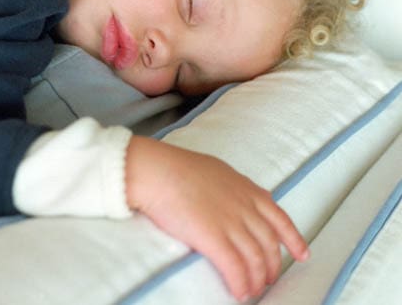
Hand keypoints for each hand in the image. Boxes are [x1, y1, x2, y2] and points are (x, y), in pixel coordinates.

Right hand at [125, 136, 308, 300]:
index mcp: (247, 190)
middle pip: (269, 244)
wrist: (156, 171)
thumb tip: (246, 194)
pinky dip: (240, 283)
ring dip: (257, 279)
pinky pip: (235, 268)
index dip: (293, 239)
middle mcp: (245, 207)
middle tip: (268, 280)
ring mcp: (231, 223)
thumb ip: (234, 186)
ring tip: (252, 291)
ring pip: (255, 259)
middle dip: (272, 266)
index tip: (302, 254)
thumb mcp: (216, 170)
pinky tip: (239, 292)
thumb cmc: (176, 167)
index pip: (280, 218)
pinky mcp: (214, 239)